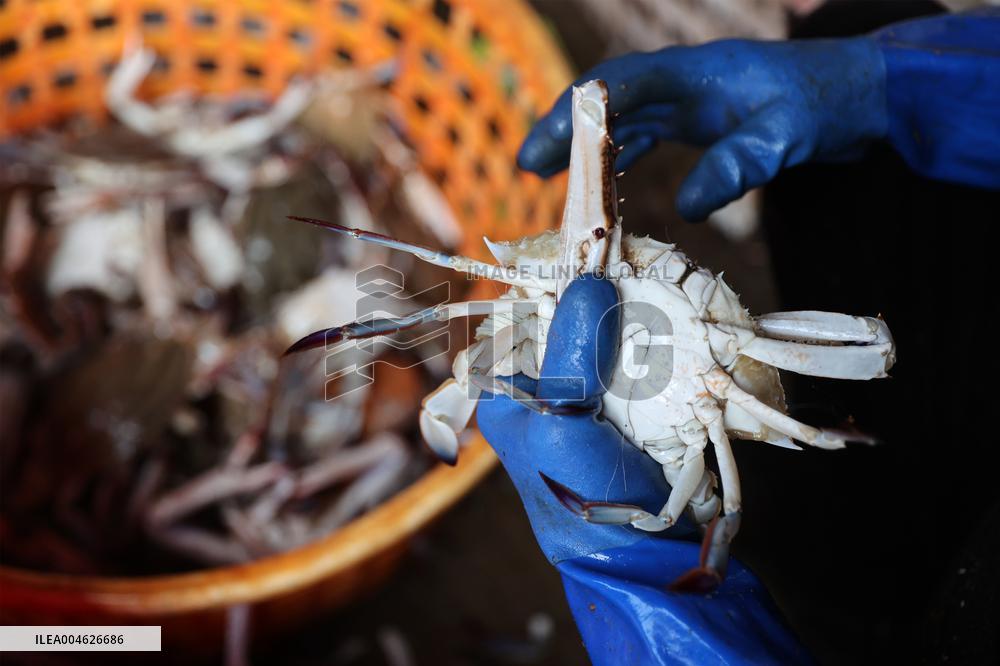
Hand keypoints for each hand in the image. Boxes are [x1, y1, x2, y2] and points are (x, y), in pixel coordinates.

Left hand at [475, 274, 694, 564]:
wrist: (641, 555)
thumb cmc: (579, 493)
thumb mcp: (561, 419)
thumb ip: (570, 352)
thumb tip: (588, 279)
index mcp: (508, 389)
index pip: (522, 312)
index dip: (555, 280)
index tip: (594, 251)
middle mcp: (544, 387)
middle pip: (569, 319)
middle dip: (601, 295)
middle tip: (634, 262)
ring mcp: (589, 396)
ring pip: (608, 334)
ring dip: (634, 315)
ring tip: (660, 284)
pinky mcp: (629, 406)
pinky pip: (640, 358)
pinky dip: (657, 341)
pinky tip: (675, 322)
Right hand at [518, 37, 886, 220]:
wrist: (864, 93)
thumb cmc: (829, 106)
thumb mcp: (789, 138)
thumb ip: (739, 164)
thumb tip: (687, 207)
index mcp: (697, 73)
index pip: (621, 87)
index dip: (576, 116)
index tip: (542, 148)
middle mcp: (686, 80)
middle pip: (610, 99)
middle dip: (566, 129)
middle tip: (527, 166)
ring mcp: (692, 97)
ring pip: (624, 116)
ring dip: (586, 144)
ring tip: (548, 175)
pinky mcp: (702, 116)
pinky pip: (648, 131)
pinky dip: (619, 152)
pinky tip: (603, 177)